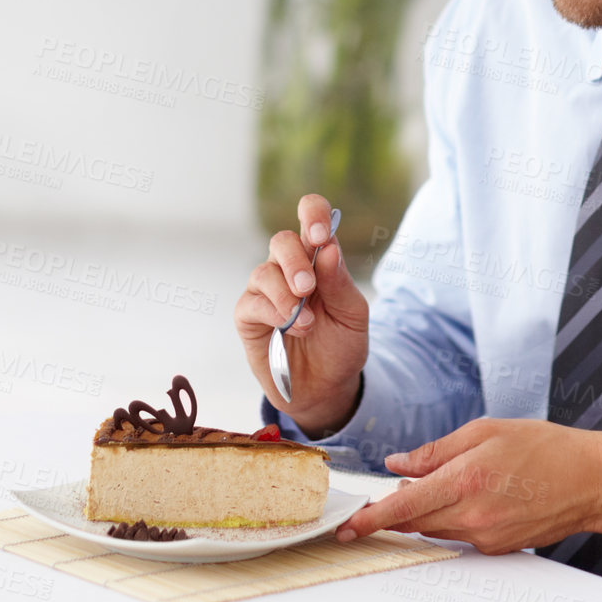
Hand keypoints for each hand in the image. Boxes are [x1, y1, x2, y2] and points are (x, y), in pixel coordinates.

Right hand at [234, 192, 369, 435]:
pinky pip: (252, 302)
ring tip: (306, 323)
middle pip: (282, 241)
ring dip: (286, 295)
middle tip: (309, 288)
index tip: (319, 233)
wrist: (327, 388)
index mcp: (318, 258)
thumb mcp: (352, 315)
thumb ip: (339, 283)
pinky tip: (290, 326)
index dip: (312, 213)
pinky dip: (272, 311)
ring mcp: (266, 291)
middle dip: (295, 261)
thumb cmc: (341, 345)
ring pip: (264, 271)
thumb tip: (328, 248)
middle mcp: (288, 269)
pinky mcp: (249, 316)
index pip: (311, 217)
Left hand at [335, 418, 601, 552]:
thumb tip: (398, 463)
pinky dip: (453, 518)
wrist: (592, 481)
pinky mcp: (497, 548)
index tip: (347, 528)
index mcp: (466, 480)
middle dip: (396, 509)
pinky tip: (474, 496)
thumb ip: (436, 450)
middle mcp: (474, 515)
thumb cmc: (545, 448)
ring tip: (445, 484)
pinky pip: (459, 535)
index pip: (404, 506)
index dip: (370, 519)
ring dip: (426, 511)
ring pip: (435, 529)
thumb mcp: (485, 431)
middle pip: (414, 521)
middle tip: (392, 489)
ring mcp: (486, 537)